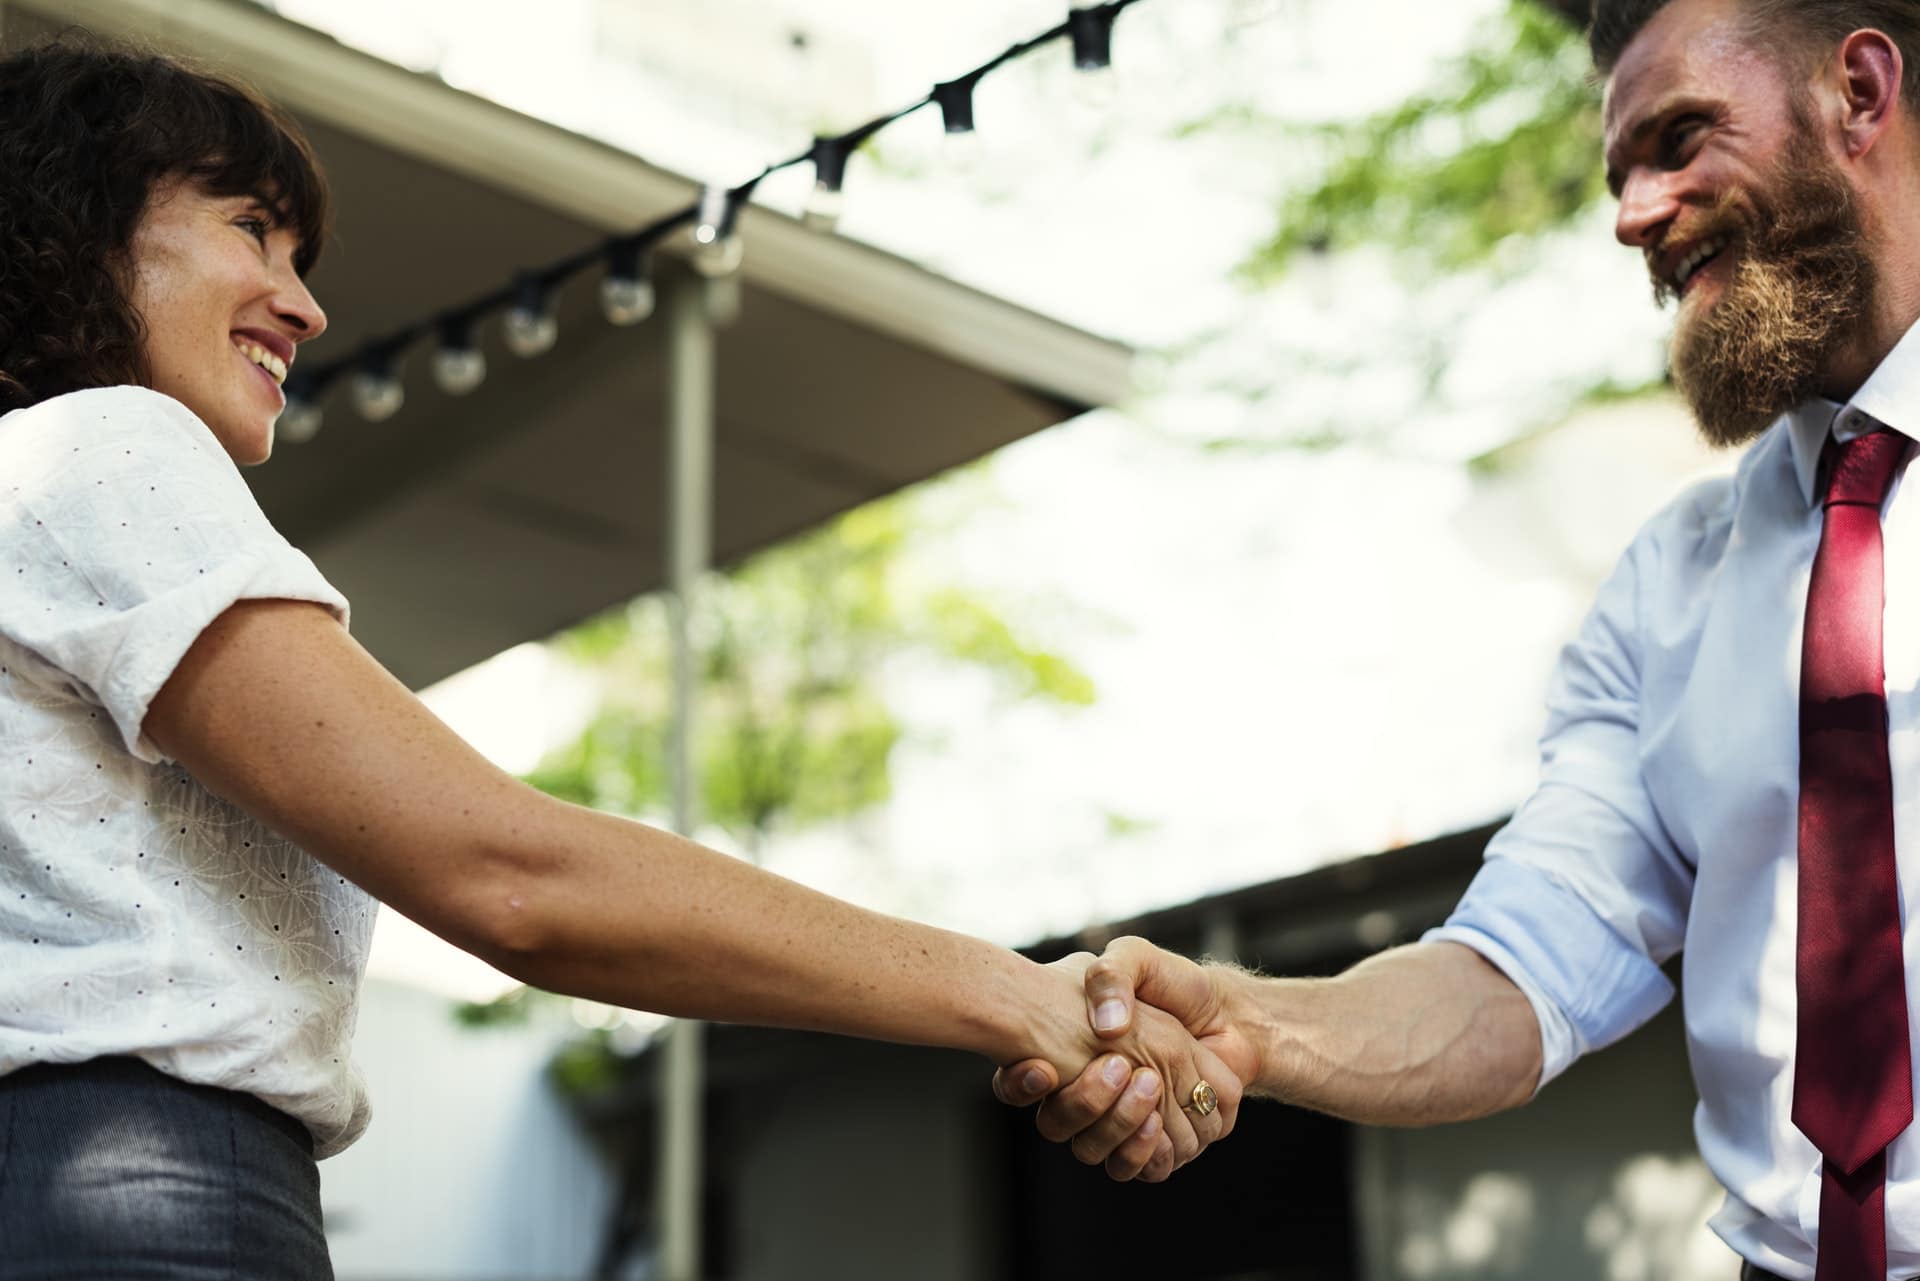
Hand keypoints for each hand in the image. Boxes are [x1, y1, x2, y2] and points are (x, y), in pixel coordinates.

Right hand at [994, 937, 1262, 1179]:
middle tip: (1120, 1066)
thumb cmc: (1171, 983)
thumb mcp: (1134, 958)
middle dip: (1085, 1101)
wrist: (1225, 1013)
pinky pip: (1137, 1169)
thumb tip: (1105, 1028)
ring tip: (1148, 1085)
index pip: (1018, 1084)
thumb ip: (1111, 975)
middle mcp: (1084, 1092)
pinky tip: (1157, 1120)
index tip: (1043, 1068)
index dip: (1022, 1084)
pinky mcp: (1156, 1145)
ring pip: (1093, 1150)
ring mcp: (1118, 1122)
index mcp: (1064, 1051)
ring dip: (1118, 1123)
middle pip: (1058, 1125)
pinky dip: (1145, 1150)